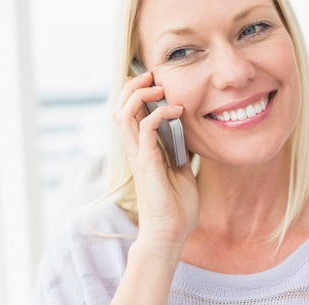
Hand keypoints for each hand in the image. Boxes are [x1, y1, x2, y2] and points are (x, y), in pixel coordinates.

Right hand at [112, 71, 198, 250]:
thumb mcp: (182, 170)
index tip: (155, 82)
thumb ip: (180, 150)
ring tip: (158, 86)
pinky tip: (177, 111)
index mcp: (142, 150)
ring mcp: (138, 156)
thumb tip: (189, 134)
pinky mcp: (146, 163)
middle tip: (151, 75)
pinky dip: (159, 113)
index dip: (136, 94)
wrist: (171, 233)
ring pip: (123, 115)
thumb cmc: (177, 206)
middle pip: (119, 109)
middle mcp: (135, 150)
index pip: (129, 115)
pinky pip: (145, 128)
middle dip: (132, 87)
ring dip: (139, 95)